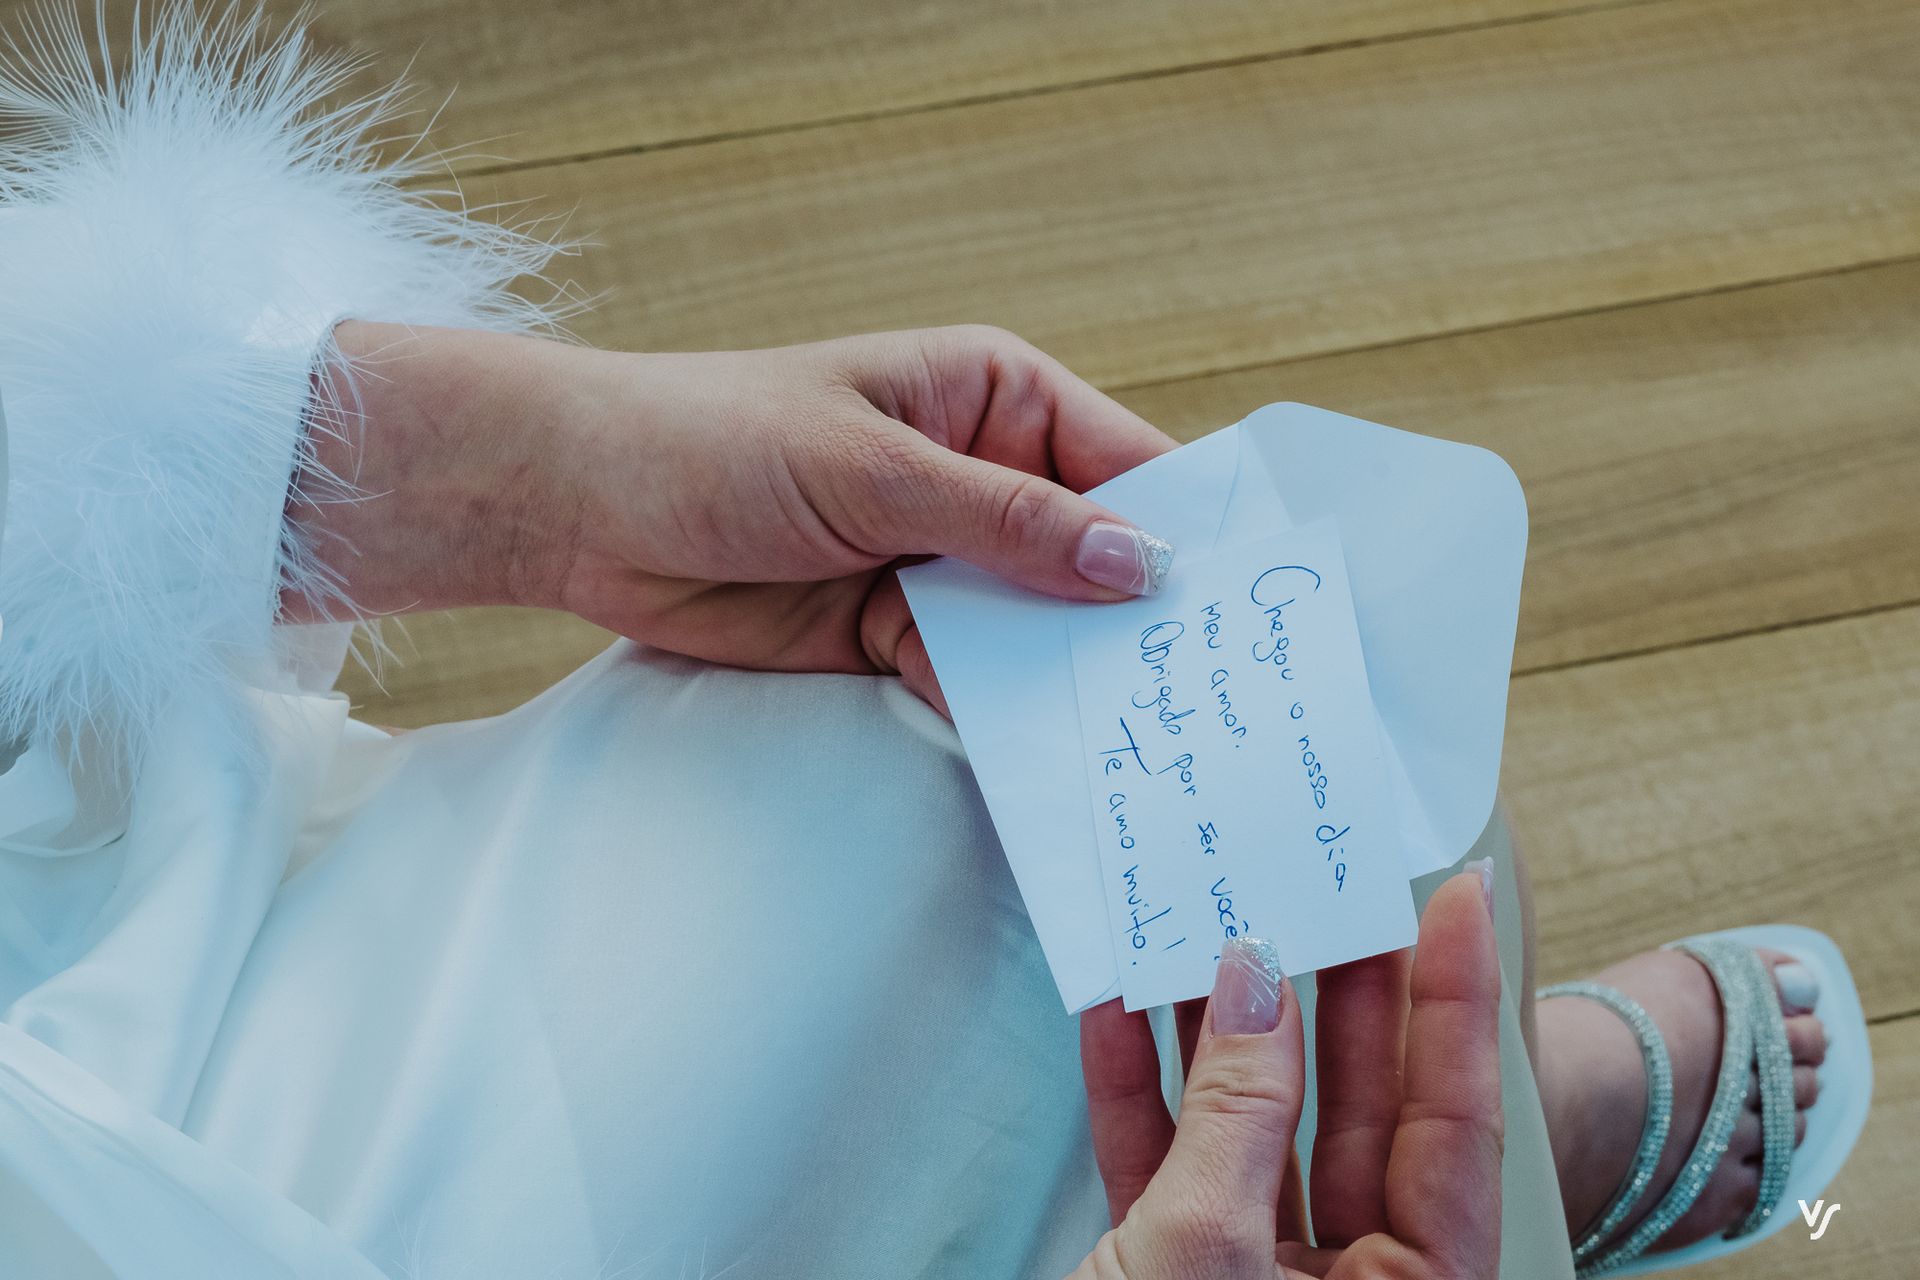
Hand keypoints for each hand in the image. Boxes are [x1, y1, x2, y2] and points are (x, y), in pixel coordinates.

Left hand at [293, 323, 1174, 710]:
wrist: (579, 508)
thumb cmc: (717, 440)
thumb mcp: (875, 472)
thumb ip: (1008, 524)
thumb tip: (1143, 564)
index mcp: (996, 401)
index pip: (1127, 466)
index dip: (1190, 533)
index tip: (1253, 610)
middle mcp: (984, 480)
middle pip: (1095, 558)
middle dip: (1141, 622)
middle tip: (1219, 704)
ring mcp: (941, 563)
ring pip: (1041, 630)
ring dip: (1080, 681)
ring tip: (1156, 748)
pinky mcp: (896, 633)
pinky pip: (976, 680)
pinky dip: (1009, 718)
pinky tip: (1058, 762)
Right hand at [1073, 871, 1503, 1279]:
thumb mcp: (1204, 1249)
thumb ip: (1237, 1114)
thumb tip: (1254, 984)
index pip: (1454, 1129)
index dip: (1455, 1008)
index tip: (1455, 901)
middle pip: (1358, 1118)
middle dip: (1334, 1001)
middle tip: (1330, 898)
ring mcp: (1254, 1278)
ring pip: (1253, 1132)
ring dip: (1220, 1034)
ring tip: (1208, 933)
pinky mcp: (1167, 1274)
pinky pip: (1166, 1166)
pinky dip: (1139, 1093)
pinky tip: (1118, 1014)